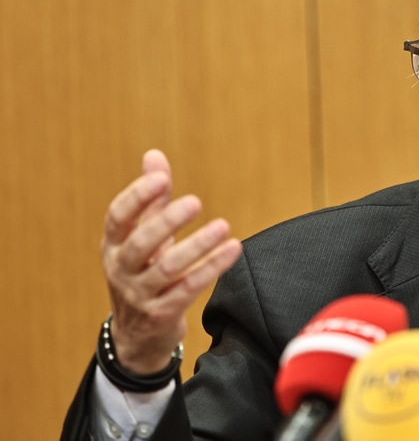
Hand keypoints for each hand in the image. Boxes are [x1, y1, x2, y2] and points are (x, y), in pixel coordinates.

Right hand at [101, 149, 242, 373]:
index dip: (136, 197)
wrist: (137, 335)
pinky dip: (212, 268)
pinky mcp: (162, 314)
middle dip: (167, 221)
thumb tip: (154, 156)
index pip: (118, 217)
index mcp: (114, 245)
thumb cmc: (144, 272)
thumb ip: (152, 199)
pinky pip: (189, 288)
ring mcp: (140, 295)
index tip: (160, 179)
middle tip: (195, 202)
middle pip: (141, 243)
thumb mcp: (142, 236)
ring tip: (223, 226)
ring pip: (168, 268)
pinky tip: (232, 250)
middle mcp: (121, 269)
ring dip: (198, 246)